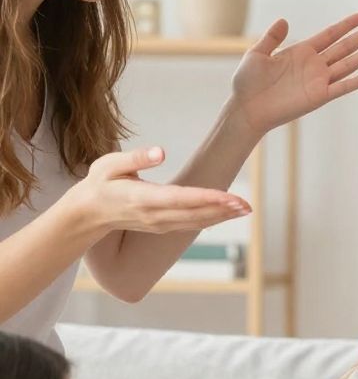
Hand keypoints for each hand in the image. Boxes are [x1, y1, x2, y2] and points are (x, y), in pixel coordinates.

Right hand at [66, 146, 249, 238]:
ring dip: (221, 217)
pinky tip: (226, 214)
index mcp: (143, 199)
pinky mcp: (163, 227)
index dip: (206, 198)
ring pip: (196, 222)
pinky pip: (191, 225)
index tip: (228, 197)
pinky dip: (210, 220)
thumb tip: (160, 151)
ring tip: (244, 209)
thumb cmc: (100, 184)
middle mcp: (155, 216)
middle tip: (247, 205)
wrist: (88, 214)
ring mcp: (160, 225)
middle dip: (222, 210)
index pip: (181, 198)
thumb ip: (135, 158)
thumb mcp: (109, 165)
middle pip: (194, 214)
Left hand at [230, 13, 357, 138]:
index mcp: (302, 52)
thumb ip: (272, 37)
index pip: (330, 35)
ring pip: (349, 64)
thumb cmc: (247, 82)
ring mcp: (319, 81)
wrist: (246, 108)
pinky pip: (343, 87)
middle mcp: (315, 65)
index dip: (347, 25)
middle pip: (346, 46)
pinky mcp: (319, 97)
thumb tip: (284, 20)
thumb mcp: (257, 53)